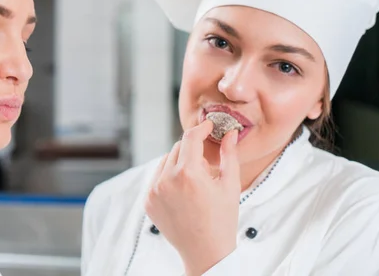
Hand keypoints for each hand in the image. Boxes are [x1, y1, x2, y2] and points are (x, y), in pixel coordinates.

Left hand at [144, 120, 239, 275]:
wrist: (205, 252)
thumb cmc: (222, 220)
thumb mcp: (230, 185)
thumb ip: (229, 155)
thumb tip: (229, 133)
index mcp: (188, 174)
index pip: (190, 137)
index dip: (201, 128)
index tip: (208, 126)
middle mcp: (166, 180)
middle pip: (178, 148)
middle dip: (193, 149)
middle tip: (207, 162)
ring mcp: (154, 190)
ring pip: (166, 161)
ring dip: (180, 162)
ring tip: (196, 182)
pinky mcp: (147, 200)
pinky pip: (157, 177)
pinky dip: (169, 176)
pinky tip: (184, 191)